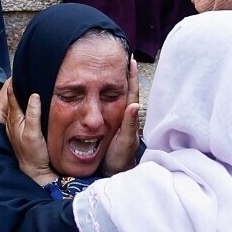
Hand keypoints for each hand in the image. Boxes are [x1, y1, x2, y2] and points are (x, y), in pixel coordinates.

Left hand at [2, 81, 57, 185]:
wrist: (34, 171)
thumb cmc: (34, 154)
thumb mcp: (33, 133)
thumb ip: (33, 114)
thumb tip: (33, 95)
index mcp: (15, 119)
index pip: (12, 95)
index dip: (15, 82)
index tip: (20, 70)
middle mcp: (13, 121)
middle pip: (13, 98)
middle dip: (18, 85)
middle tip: (24, 72)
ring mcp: (17, 126)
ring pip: (17, 105)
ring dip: (21, 94)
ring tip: (26, 82)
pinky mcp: (22, 131)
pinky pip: (22, 113)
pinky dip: (25, 104)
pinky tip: (30, 102)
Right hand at [102, 58, 140, 176]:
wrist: (112, 173)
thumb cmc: (120, 158)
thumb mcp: (124, 141)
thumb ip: (129, 124)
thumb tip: (134, 104)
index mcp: (128, 117)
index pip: (130, 92)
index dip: (130, 77)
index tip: (129, 60)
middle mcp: (122, 117)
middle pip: (123, 91)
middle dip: (121, 75)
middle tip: (118, 58)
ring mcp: (115, 122)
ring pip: (113, 99)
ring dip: (111, 84)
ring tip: (108, 69)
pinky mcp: (107, 128)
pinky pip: (104, 109)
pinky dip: (102, 97)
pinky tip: (96, 93)